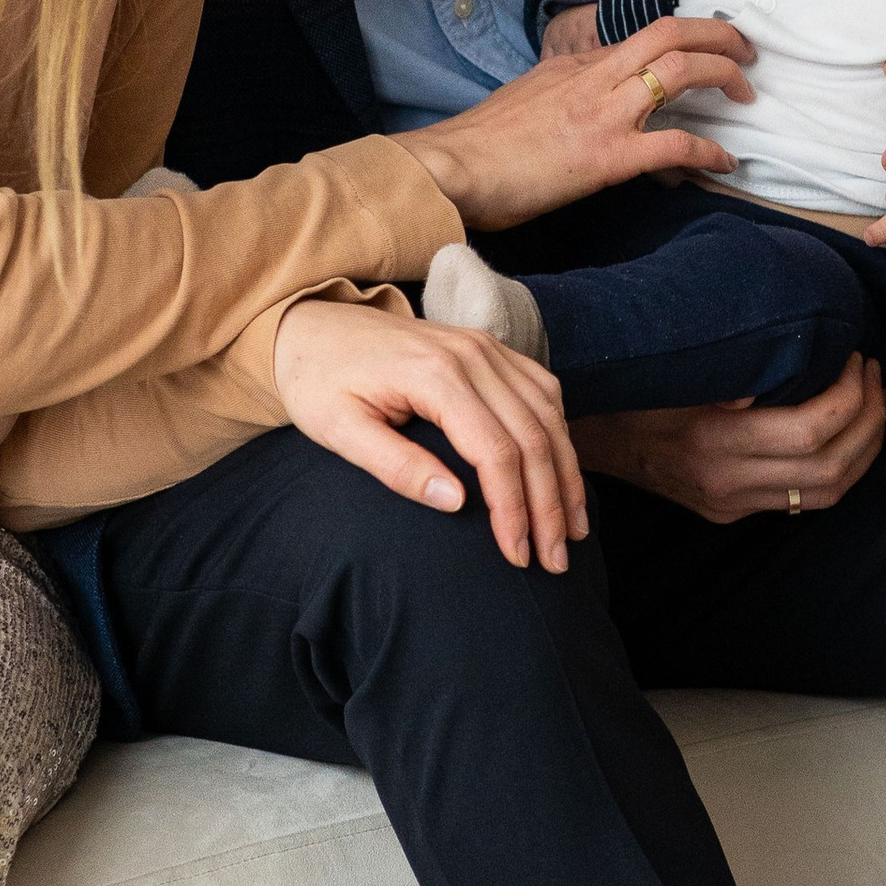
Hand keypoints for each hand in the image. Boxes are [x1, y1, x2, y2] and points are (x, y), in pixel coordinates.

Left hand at [272, 295, 585, 573]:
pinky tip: (561, 470)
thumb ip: (395, 466)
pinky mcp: (489, 348)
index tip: (516, 557)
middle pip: (532, 435)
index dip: (513, 509)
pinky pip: (541, 388)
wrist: (313, 325)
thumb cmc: (319, 381)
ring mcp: (485, 346)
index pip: (495, 449)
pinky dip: (558, 432)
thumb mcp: (338, 430)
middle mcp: (472, 354)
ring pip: (547, 413)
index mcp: (434, 374)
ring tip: (572, 527)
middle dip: (550, 504)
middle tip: (555, 560)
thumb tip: (455, 503)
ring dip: (566, 473)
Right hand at [399, 14, 752, 231]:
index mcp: (576, 63)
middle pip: (671, 32)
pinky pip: (674, 144)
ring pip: (679, 69)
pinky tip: (727, 162)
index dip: (684, 38)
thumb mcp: (528, 97)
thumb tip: (589, 101)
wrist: (452, 168)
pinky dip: (709, 150)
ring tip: (747, 91)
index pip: (642, 36)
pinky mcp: (607, 155)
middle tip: (747, 51)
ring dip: (722, 74)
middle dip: (718, 35)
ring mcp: (603, 112)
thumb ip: (563, 90)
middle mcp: (595, 76)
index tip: (707, 47)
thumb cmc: (481, 143)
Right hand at [573, 356, 885, 525]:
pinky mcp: (730, 513)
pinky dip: (837, 466)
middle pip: (831, 467)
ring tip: (873, 402)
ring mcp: (732, 504)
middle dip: (870, 420)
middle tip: (876, 375)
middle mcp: (729, 482)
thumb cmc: (636, 389)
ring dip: (864, 448)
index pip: (811, 431)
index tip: (855, 358)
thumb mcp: (683, 370)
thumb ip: (739, 368)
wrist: (589, 437)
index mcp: (717, 440)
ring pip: (826, 493)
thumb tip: (798, 350)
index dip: (849, 396)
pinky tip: (845, 433)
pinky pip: (802, 498)